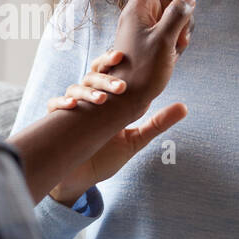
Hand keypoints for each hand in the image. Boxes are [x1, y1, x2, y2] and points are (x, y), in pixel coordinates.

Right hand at [46, 49, 186, 203]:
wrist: (81, 181)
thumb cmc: (106, 158)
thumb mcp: (135, 140)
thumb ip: (157, 123)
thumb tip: (184, 106)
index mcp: (107, 101)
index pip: (110, 73)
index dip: (114, 62)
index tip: (125, 58)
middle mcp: (88, 101)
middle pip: (92, 76)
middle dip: (105, 77)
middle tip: (121, 87)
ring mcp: (71, 111)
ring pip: (76, 88)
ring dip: (88, 91)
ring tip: (102, 100)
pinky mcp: (56, 124)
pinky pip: (54, 105)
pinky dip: (61, 103)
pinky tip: (72, 106)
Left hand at [106, 0, 195, 113]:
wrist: (127, 99)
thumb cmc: (142, 71)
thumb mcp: (165, 42)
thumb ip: (178, 16)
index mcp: (136, 11)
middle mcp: (138, 17)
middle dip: (183, 14)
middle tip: (180, 38)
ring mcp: (144, 30)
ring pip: (174, 17)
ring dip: (182, 31)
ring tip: (176, 51)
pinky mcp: (149, 43)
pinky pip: (171, 32)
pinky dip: (177, 42)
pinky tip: (174, 57)